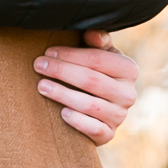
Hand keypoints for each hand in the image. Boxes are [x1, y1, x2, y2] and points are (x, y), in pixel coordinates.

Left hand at [34, 31, 138, 145]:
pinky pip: (94, 129)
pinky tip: (62, 113)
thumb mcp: (101, 54)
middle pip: (91, 80)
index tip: (48, 52)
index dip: (70, 55)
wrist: (100, 108)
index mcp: (128, 69)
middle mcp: (128, 93)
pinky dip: (77, 121)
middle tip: (39, 66)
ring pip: (90, 105)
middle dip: (62, 71)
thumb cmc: (96, 72)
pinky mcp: (109, 134)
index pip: (97, 59)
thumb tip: (92, 33)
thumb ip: (98, 41)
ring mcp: (120, 116)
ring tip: (41, 86)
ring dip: (63, 94)